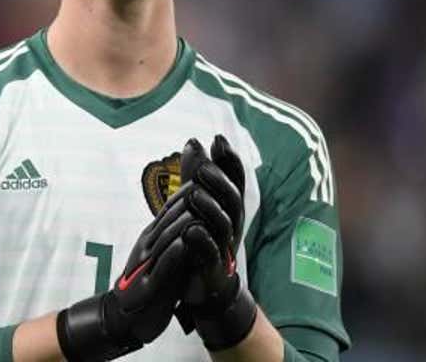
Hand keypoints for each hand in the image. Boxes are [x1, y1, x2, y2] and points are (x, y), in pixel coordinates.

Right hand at [57, 182, 203, 360]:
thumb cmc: (149, 282)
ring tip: (202, 208)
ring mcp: (147, 264)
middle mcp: (148, 245)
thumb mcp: (162, 251)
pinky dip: (175, 254)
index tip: (208, 170)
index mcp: (153, 236)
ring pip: (167, 238)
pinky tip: (186, 244)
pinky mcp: (149, 286)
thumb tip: (191, 208)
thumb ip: (174, 231)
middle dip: (191, 198)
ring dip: (185, 222)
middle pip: (170, 217)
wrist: (127, 314)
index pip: (172, 207)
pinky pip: (163, 268)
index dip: (190, 189)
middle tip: (210, 180)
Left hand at [177, 135, 257, 350]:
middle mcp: (231, 226)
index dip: (229, 159)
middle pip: (232, 199)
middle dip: (218, 180)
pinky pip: (210, 255)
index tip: (217, 137)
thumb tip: (193, 140)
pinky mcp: (212, 270)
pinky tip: (190, 231)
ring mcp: (224, 248)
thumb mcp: (199, 204)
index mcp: (229, 209)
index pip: (234, 180)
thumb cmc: (201, 241)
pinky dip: (201, 242)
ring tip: (193, 193)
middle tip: (201, 165)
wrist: (205, 288)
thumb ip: (196, 174)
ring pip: (223, 225)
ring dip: (209, 207)